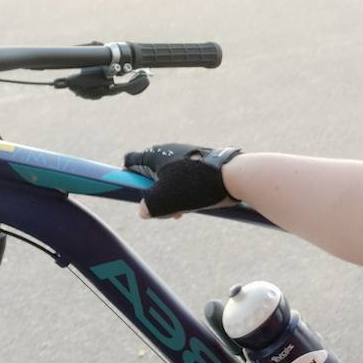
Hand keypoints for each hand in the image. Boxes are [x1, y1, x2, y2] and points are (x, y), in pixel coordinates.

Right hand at [122, 144, 241, 218]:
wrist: (234, 176)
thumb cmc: (196, 186)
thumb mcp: (164, 200)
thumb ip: (148, 206)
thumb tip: (144, 210)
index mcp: (156, 155)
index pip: (130, 160)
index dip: (127, 176)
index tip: (133, 191)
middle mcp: (170, 151)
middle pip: (151, 174)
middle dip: (153, 194)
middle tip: (164, 208)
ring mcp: (187, 156)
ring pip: (170, 179)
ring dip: (172, 196)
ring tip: (183, 210)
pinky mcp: (202, 163)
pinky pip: (187, 179)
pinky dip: (187, 192)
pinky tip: (198, 203)